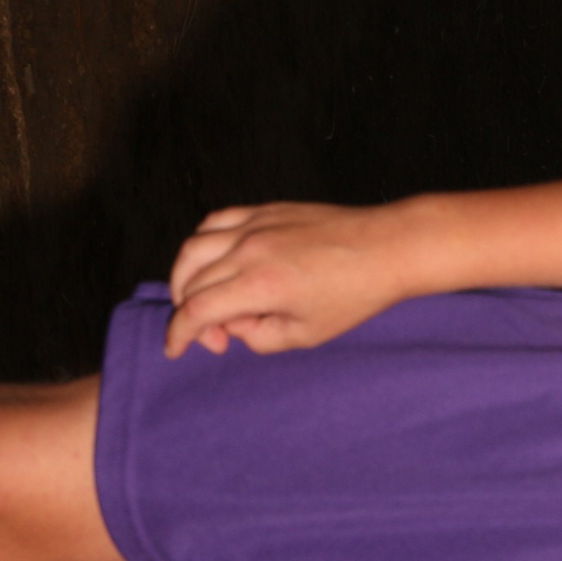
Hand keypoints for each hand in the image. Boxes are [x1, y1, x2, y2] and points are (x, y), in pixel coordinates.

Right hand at [163, 202, 409, 357]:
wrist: (386, 249)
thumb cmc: (354, 294)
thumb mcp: (306, 334)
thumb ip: (259, 337)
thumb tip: (232, 327)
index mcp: (260, 285)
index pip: (196, 310)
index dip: (178, 335)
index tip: (175, 350)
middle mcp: (249, 250)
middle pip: (189, 281)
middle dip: (191, 314)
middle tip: (217, 336)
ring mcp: (254, 225)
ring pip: (193, 247)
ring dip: (186, 277)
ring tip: (206, 300)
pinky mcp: (264, 210)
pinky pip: (214, 223)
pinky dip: (203, 245)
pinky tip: (216, 264)